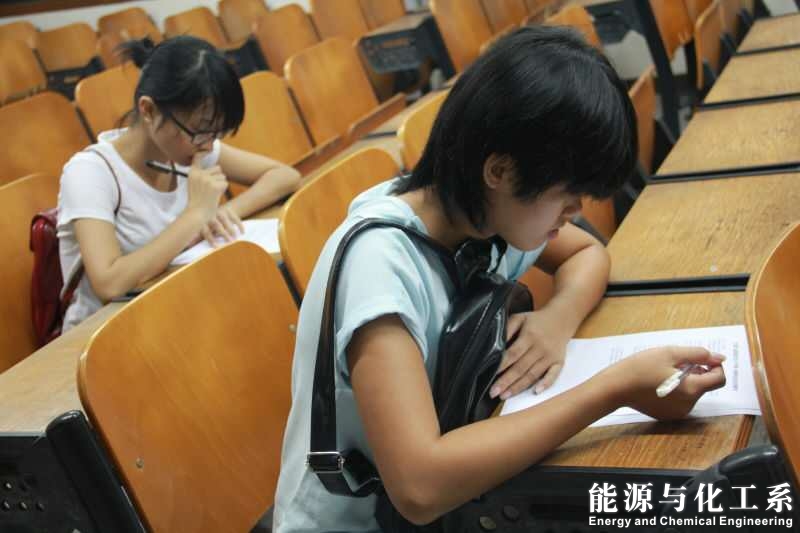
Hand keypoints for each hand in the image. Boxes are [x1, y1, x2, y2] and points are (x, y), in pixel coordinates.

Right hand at [185, 152, 227, 223]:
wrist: (197, 213)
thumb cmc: (197, 202)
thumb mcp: (194, 186)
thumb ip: (201, 176)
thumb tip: (217, 168)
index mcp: (192, 173)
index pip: (198, 158)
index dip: (203, 152)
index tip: (207, 149)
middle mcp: (199, 174)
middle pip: (218, 168)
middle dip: (218, 177)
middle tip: (211, 189)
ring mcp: (207, 179)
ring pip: (222, 176)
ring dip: (220, 185)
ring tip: (212, 194)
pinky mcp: (215, 185)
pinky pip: (225, 184)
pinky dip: (223, 190)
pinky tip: (215, 196)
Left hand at [200, 205, 244, 246]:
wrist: (212, 209)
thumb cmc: (209, 226)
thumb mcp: (203, 230)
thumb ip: (200, 238)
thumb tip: (195, 249)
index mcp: (204, 224)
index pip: (207, 232)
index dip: (211, 239)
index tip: (217, 247)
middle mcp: (211, 217)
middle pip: (217, 225)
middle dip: (224, 234)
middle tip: (230, 242)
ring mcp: (219, 212)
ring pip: (225, 220)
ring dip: (231, 230)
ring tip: (236, 238)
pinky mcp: (227, 210)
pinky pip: (234, 217)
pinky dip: (239, 225)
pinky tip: (242, 232)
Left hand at [490, 310, 570, 399]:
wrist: (562, 318)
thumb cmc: (537, 320)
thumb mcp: (520, 317)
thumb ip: (507, 328)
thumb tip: (495, 343)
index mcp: (529, 336)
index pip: (513, 353)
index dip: (502, 366)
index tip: (491, 376)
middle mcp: (540, 347)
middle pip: (521, 367)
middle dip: (506, 381)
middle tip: (494, 393)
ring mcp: (550, 356)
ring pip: (533, 374)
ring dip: (519, 387)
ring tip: (505, 396)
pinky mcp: (559, 362)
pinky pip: (553, 375)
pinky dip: (546, 384)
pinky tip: (536, 392)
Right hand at [609, 346, 726, 420]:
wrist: (615, 388)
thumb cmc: (640, 368)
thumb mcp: (670, 353)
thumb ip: (698, 354)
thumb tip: (719, 358)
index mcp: (692, 389)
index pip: (720, 379)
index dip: (715, 366)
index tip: (701, 360)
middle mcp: (689, 405)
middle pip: (704, 386)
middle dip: (697, 372)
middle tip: (675, 363)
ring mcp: (678, 412)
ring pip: (692, 393)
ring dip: (686, 381)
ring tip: (664, 373)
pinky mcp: (668, 415)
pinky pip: (681, 401)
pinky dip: (676, 391)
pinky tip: (658, 384)